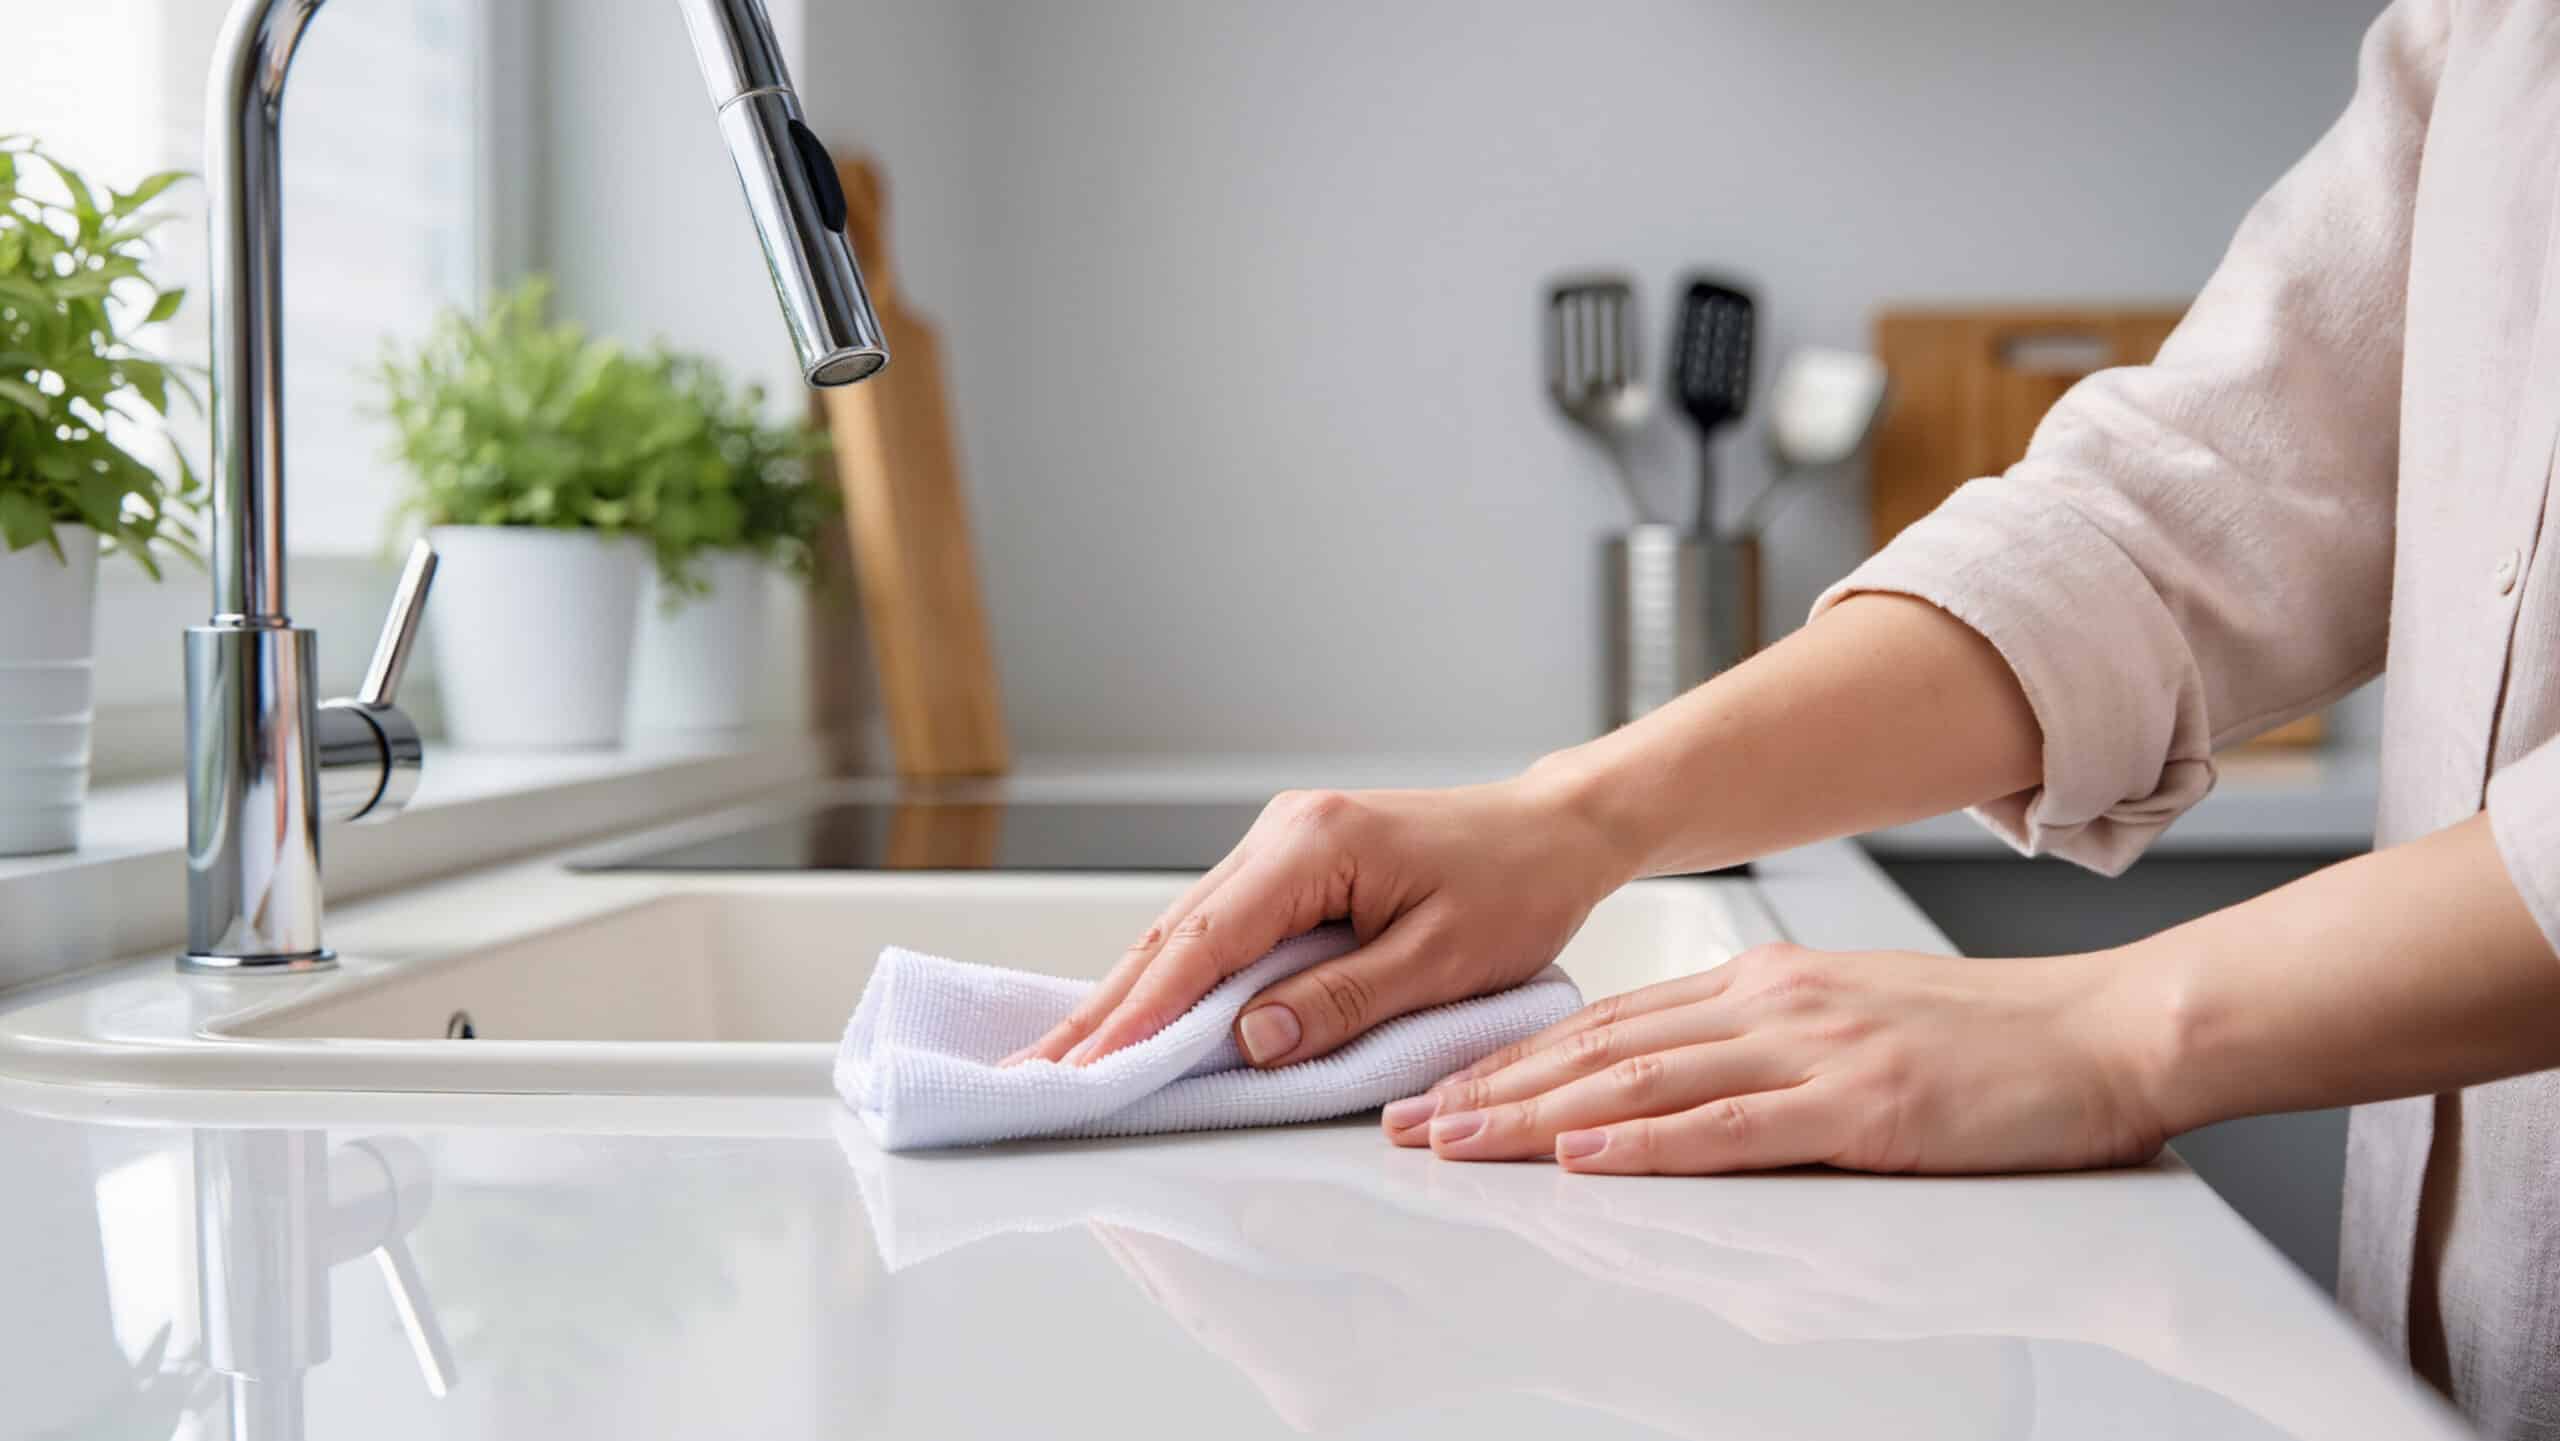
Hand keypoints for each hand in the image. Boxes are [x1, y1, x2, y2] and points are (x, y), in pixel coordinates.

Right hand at [1006, 770, 1635, 1068]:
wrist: (1552, 831)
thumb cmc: (1516, 887)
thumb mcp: (1441, 960)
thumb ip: (1342, 1002)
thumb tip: (1250, 1040)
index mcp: (1315, 845)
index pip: (1207, 941)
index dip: (1143, 1010)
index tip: (1088, 1064)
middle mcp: (1282, 833)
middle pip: (1173, 933)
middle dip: (1104, 1008)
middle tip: (1035, 1071)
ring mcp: (1280, 844)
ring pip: (1185, 930)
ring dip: (1127, 995)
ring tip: (1065, 1055)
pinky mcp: (1290, 864)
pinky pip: (1217, 928)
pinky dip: (1171, 976)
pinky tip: (1134, 1014)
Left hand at [1382, 941, 2169, 1174]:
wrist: (2107, 1032)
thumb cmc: (1989, 1042)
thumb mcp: (1852, 1020)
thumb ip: (1759, 1045)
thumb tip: (1670, 1082)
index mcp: (1764, 984)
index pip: (1609, 1022)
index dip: (1514, 1057)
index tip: (1441, 1088)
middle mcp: (1771, 1005)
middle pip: (1600, 1050)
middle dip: (1491, 1089)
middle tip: (1406, 1122)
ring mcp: (1814, 1052)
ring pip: (1640, 1084)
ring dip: (1535, 1117)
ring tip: (1455, 1141)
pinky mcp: (1863, 1108)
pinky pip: (1731, 1128)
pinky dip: (1646, 1144)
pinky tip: (1583, 1156)